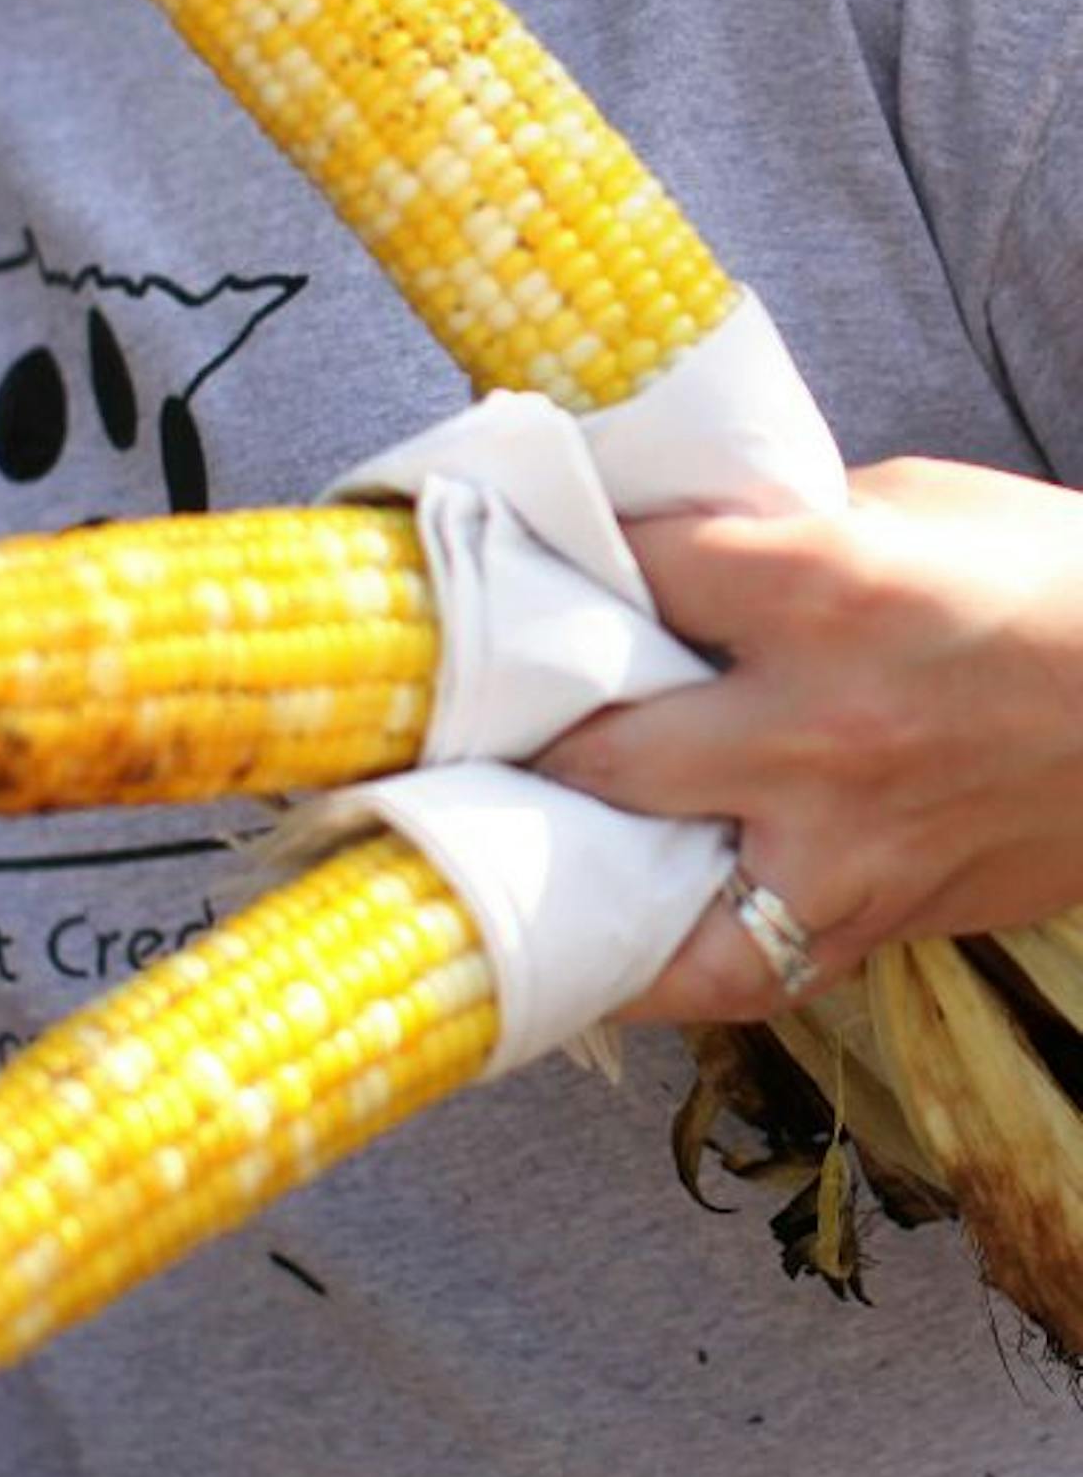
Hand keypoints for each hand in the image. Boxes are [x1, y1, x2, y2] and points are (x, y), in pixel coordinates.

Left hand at [538, 457, 1082, 1023]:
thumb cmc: (1050, 577)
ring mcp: (846, 841)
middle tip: (452, 730)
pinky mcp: (883, 917)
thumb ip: (771, 524)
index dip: (550, 566)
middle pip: (599, 744)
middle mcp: (812, 724)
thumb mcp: (906, 503)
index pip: (623, 571)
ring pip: (651, 905)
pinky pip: (741, 973)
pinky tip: (605, 941)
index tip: (504, 571)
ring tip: (496, 857)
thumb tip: (652, 536)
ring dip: (571, 877)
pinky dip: (666, 962)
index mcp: (816, 583)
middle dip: (519, 737)